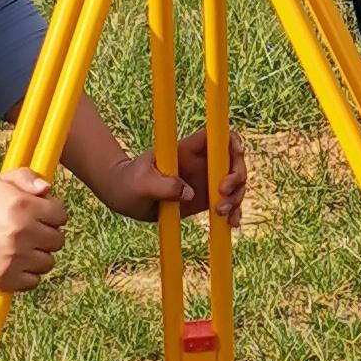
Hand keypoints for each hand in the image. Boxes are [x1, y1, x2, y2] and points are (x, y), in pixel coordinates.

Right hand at [0, 169, 67, 292]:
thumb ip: (26, 177)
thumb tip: (47, 188)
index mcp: (21, 206)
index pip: (60, 215)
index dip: (52, 214)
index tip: (40, 216)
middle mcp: (20, 232)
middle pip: (57, 240)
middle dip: (46, 235)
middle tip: (28, 233)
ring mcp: (14, 258)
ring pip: (48, 262)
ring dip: (38, 256)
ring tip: (20, 249)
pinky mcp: (6, 278)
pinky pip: (34, 280)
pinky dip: (26, 274)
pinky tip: (13, 263)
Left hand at [86, 127, 248, 228]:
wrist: (124, 196)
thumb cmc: (128, 182)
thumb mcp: (140, 183)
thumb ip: (163, 185)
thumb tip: (188, 193)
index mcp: (187, 149)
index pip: (217, 136)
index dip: (232, 142)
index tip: (234, 158)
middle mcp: (201, 162)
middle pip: (233, 161)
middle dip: (236, 176)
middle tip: (222, 194)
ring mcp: (205, 180)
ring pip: (236, 184)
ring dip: (236, 198)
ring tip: (222, 214)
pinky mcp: (205, 199)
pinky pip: (228, 203)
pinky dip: (234, 213)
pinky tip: (231, 224)